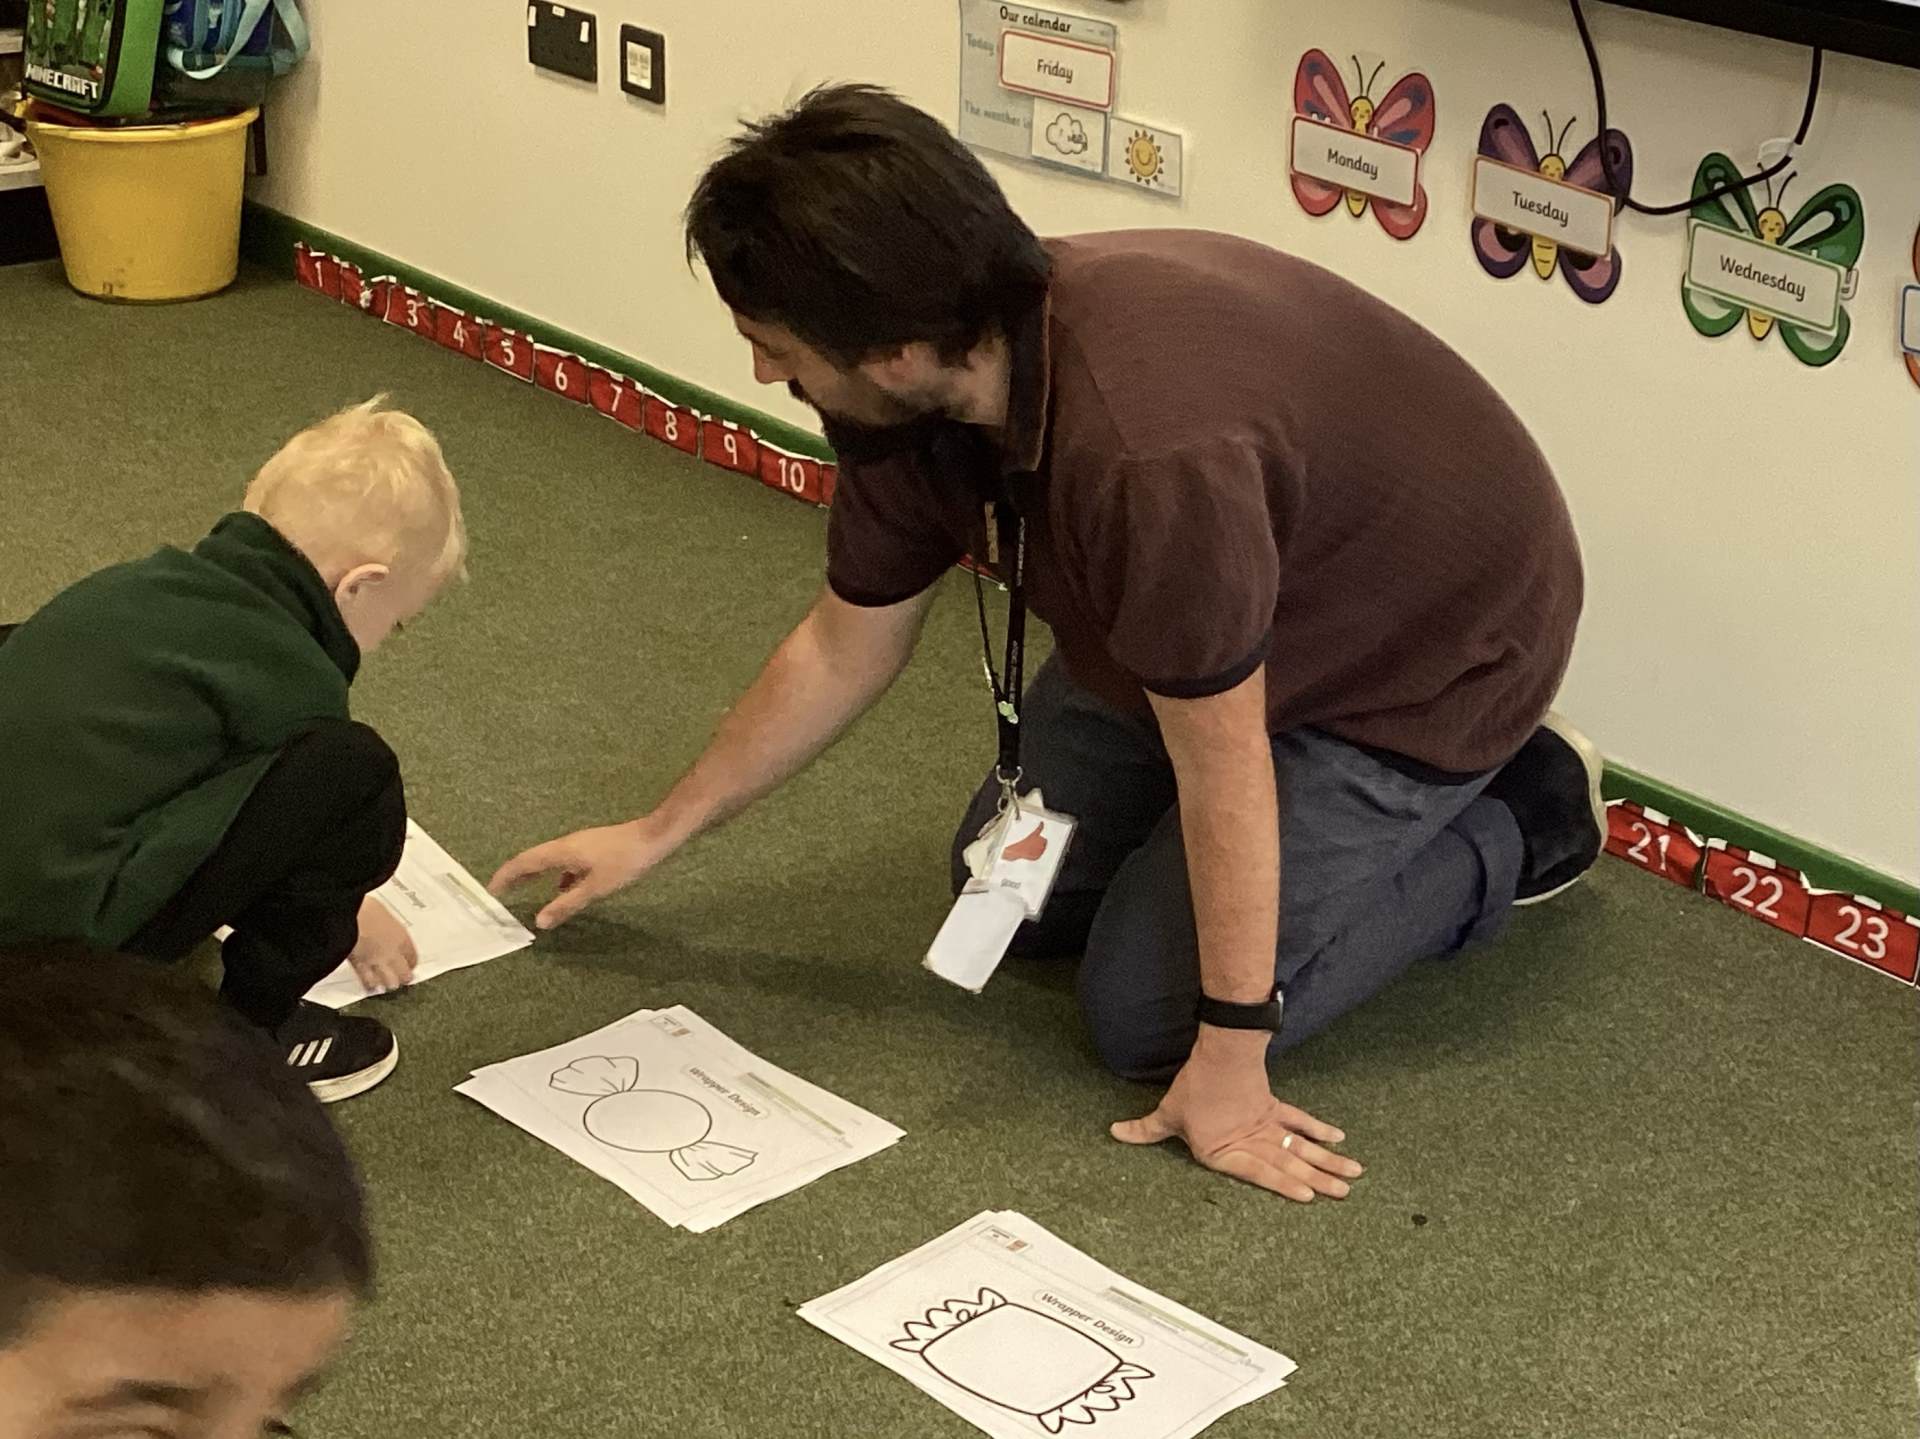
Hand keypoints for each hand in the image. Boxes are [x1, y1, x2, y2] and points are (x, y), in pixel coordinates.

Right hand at [348, 895, 416, 993]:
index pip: (412, 956)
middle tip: (405, 978)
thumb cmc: (363, 907)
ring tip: (390, 985)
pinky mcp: (359, 967)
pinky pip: (367, 980)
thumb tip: (380, 915)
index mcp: (401, 936)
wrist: (347, 915)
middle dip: (404, 977)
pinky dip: (370, 984)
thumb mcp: (380, 909)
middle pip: (404, 973)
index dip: (412, 961)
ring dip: (389, 983)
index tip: (411, 963)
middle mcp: (391, 952)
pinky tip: (371, 986)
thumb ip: (383, 919)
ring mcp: (376, 962)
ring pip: (388, 981)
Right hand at [488, 818, 674, 929]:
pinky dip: (558, 875)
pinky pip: (566, 862)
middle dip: (515, 874)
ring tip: (527, 890)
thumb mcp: (596, 888)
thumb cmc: (625, 862)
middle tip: (500, 890)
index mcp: (561, 851)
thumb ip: (567, 904)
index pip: (524, 862)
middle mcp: (566, 845)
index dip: (505, 876)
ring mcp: (580, 845)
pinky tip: (566, 887)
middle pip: (533, 859)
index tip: (490, 890)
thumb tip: (539, 921)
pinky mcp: (593, 848)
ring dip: (535, 874)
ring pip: (550, 860)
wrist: (654, 837)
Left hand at [1111, 1027, 1363, 1201]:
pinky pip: (1299, 1120)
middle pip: (1289, 1162)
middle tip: (1345, 1193)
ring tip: (1353, 1174)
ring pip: (1300, 1145)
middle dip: (1319, 1178)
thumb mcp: (1168, 1112)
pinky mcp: (1273, 1106)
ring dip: (1327, 1160)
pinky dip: (1318, 1129)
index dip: (1284, 1184)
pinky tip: (1339, 1139)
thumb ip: (1147, 1130)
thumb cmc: (1194, 1087)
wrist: (1220, 1053)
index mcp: (1226, 1151)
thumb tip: (1116, 1133)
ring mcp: (1266, 1123)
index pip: (1258, 1172)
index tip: (1309, 1195)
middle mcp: (1252, 1140)